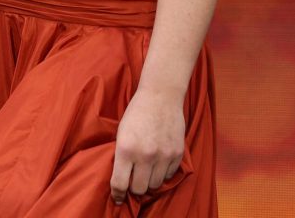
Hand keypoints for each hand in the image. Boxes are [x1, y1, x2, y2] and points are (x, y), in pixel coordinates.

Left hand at [110, 87, 183, 204]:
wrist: (160, 97)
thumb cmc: (136, 113)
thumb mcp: (121, 133)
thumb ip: (121, 155)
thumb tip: (122, 179)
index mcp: (126, 149)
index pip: (120, 183)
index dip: (117, 194)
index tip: (117, 198)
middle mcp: (145, 155)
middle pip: (139, 189)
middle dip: (134, 189)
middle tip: (132, 182)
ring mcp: (163, 156)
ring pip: (154, 185)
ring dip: (148, 181)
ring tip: (145, 171)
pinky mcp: (177, 155)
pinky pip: (168, 176)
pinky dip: (162, 174)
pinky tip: (157, 163)